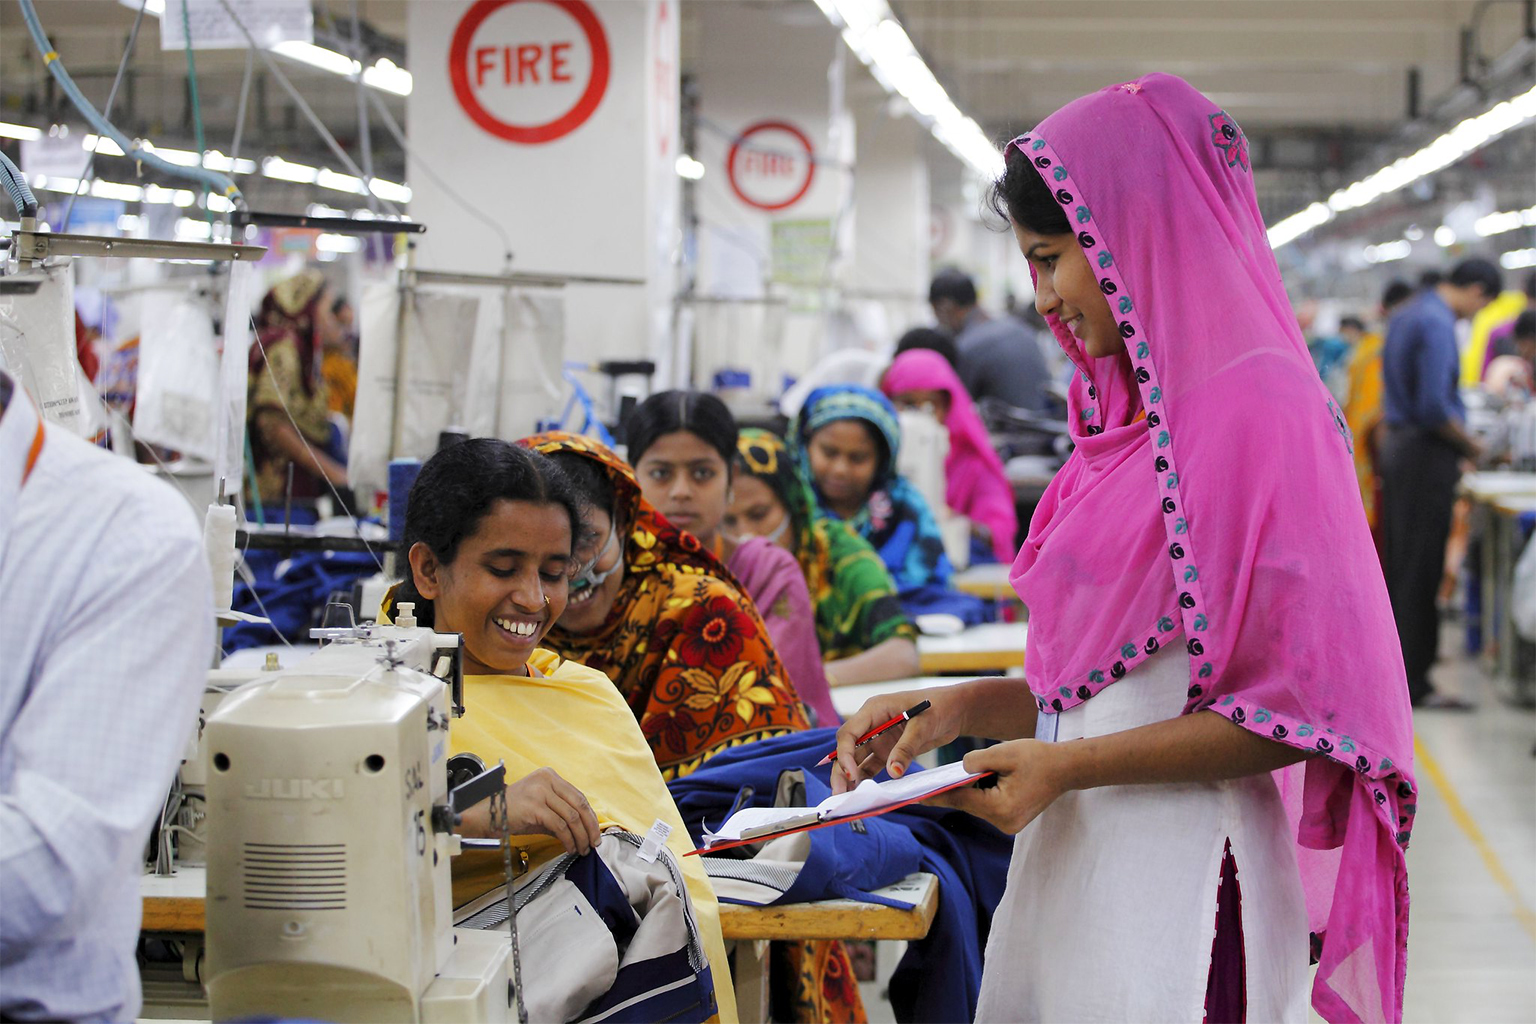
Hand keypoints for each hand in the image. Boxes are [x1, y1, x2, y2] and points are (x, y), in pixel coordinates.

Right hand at [501, 766, 602, 854]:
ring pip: (571, 817)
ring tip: (582, 848)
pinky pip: (559, 826)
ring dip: (580, 836)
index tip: (595, 831)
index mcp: (550, 776)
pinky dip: (568, 839)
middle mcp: (547, 780)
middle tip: (594, 843)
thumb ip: (562, 813)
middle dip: (590, 827)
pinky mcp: (535, 807)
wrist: (488, 814)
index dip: (590, 815)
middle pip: (579, 804)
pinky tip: (569, 848)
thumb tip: (584, 829)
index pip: (578, 796)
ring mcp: (540, 792)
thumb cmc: (514, 812)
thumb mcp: (541, 807)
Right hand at [831, 687, 961, 793]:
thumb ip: (906, 748)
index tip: (851, 774)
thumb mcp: (923, 725)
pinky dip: (866, 780)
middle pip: (848, 749)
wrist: (955, 711)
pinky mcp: (888, 751)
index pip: (849, 733)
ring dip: (850, 778)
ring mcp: (878, 739)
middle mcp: (871, 725)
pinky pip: (872, 767)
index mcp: (874, 710)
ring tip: (846, 799)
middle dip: (841, 771)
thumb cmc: (939, 707)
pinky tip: (862, 795)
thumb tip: (893, 772)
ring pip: (856, 760)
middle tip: (839, 794)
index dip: (844, 754)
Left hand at [924, 739, 1069, 833]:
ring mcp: (1008, 824)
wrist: (1066, 768)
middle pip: (967, 804)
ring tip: (944, 780)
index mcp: (1001, 808)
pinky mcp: (1010, 819)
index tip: (915, 795)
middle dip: (951, 790)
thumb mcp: (1004, 752)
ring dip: (967, 790)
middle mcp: (1003, 822)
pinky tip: (971, 780)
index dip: (937, 794)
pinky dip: (979, 793)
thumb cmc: (1038, 758)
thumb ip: (976, 761)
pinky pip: (987, 805)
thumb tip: (958, 769)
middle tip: (923, 784)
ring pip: (976, 805)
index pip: (961, 799)